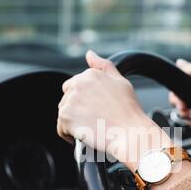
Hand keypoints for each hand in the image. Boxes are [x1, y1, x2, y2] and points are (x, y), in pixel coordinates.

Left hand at [57, 51, 173, 172]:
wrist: (130, 133)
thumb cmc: (129, 111)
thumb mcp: (121, 81)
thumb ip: (103, 66)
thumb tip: (89, 54)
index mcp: (90, 75)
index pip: (75, 85)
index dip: (84, 99)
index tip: (94, 109)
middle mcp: (78, 85)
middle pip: (67, 98)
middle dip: (77, 109)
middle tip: (94, 119)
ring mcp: (70, 101)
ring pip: (64, 113)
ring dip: (74, 121)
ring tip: (91, 127)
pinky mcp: (65, 118)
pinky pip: (61, 128)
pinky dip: (69, 134)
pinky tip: (84, 135)